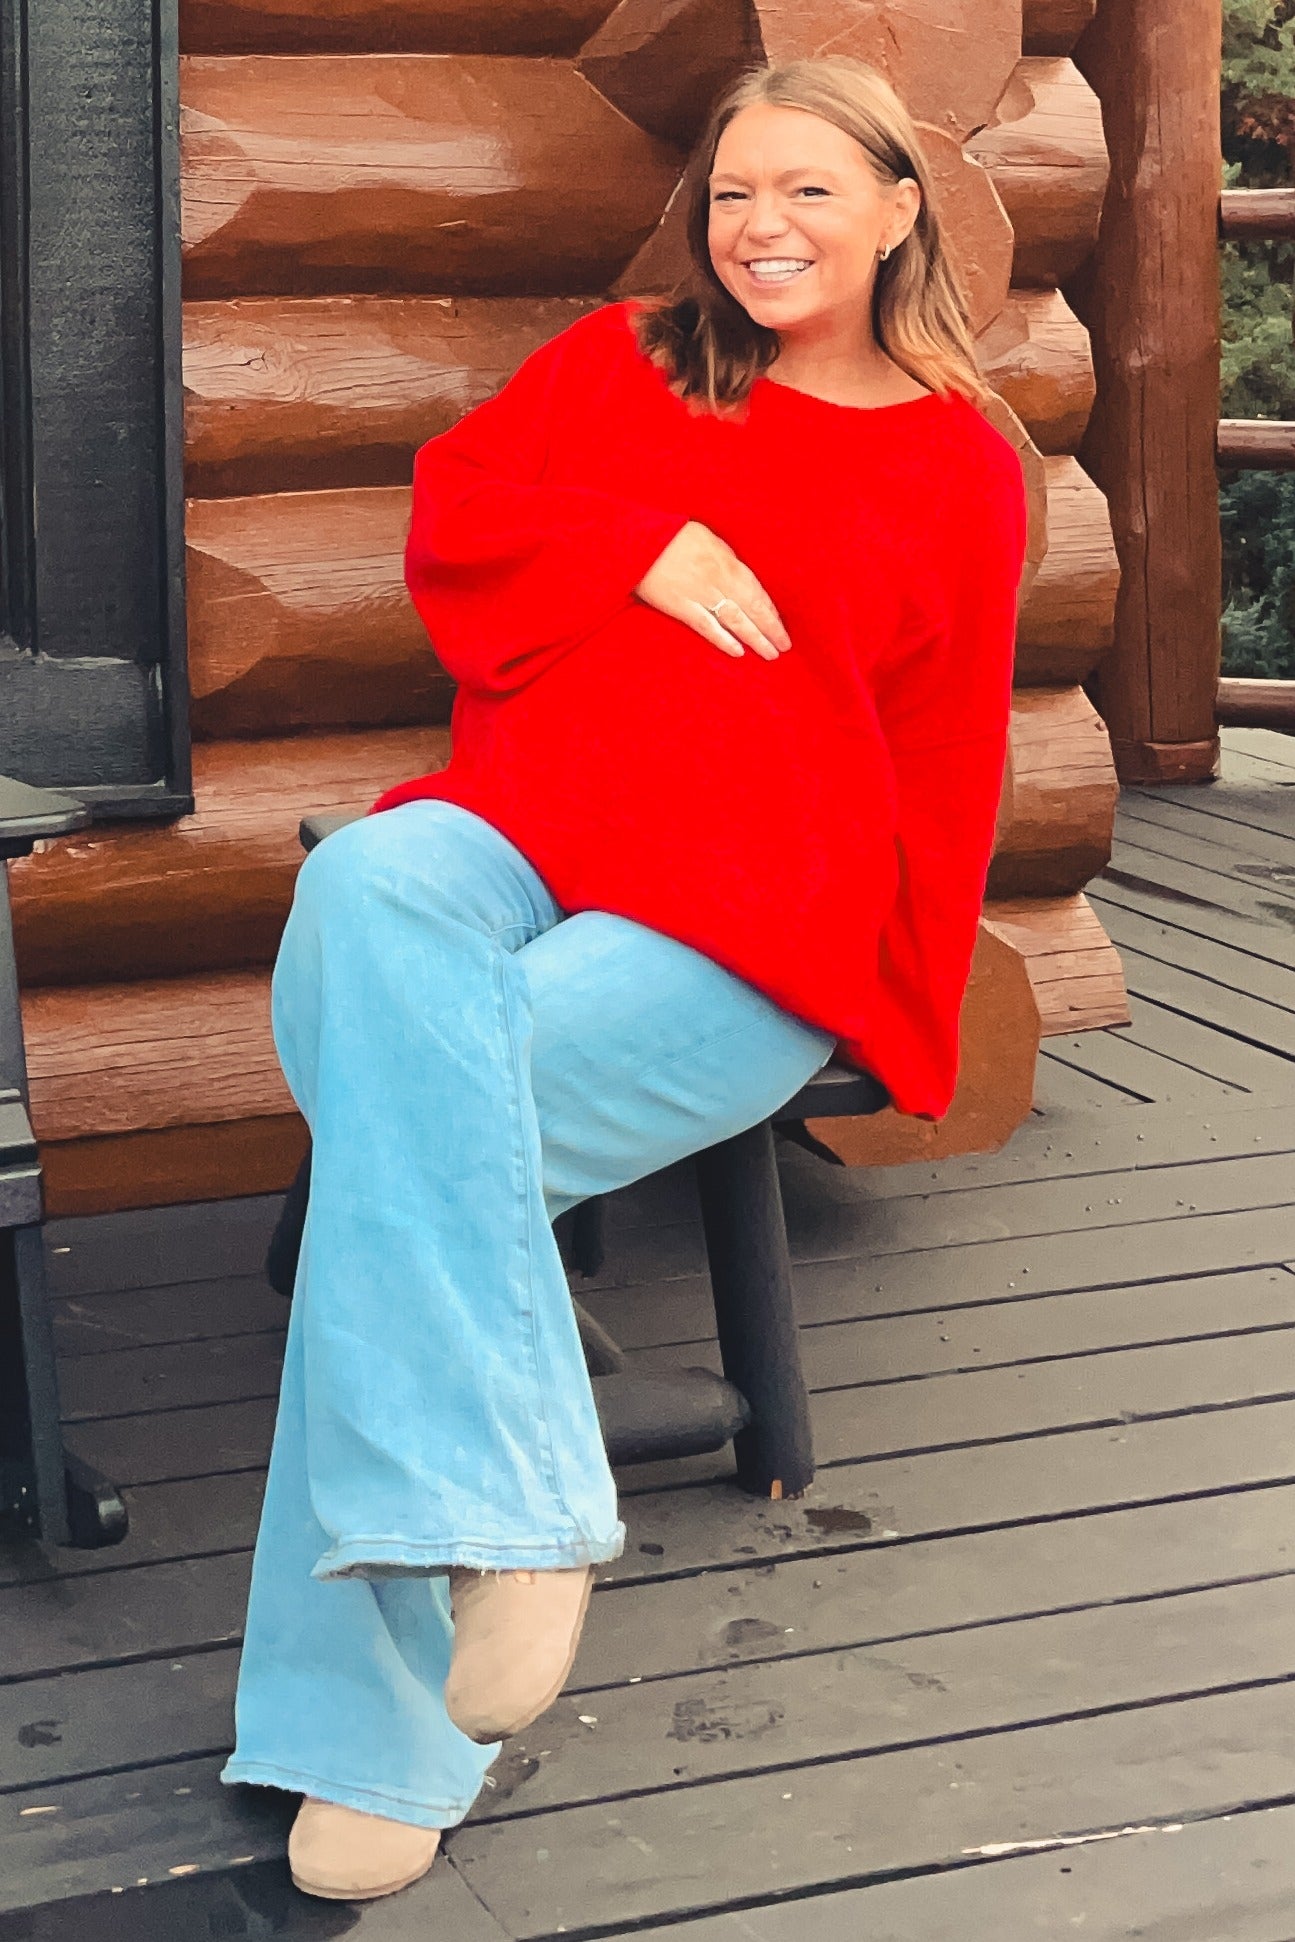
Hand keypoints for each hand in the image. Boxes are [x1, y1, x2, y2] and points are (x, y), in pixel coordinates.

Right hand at [634, 521, 790, 660]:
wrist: (639, 540)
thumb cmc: (673, 537)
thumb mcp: (709, 539)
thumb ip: (726, 559)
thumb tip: (741, 578)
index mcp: (728, 561)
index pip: (757, 590)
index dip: (771, 610)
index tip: (781, 624)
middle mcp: (719, 579)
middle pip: (753, 608)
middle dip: (771, 628)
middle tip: (785, 646)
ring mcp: (701, 594)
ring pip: (736, 620)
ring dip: (755, 639)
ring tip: (770, 654)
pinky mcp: (681, 607)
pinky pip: (707, 627)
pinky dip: (724, 640)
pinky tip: (739, 653)